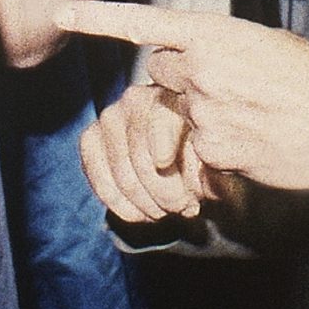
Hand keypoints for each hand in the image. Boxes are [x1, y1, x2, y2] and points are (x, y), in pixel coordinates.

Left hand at [58, 1, 308, 201]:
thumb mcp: (271, 46)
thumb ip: (224, 48)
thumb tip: (196, 56)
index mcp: (220, 33)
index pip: (148, 21)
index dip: (99, 18)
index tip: (61, 11)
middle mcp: (205, 68)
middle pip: (161, 73)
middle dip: (183, 81)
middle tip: (231, 89)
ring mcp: (205, 111)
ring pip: (178, 114)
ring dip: (202, 118)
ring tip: (252, 119)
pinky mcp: (212, 150)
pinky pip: (195, 152)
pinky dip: (216, 153)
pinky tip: (255, 146)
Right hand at [82, 81, 217, 222]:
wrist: (181, 156)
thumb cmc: (204, 157)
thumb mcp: (218, 160)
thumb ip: (212, 165)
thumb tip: (204, 179)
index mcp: (176, 95)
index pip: (162, 117)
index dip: (161, 141)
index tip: (164, 164)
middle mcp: (137, 99)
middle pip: (142, 156)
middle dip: (164, 193)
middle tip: (183, 208)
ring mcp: (111, 117)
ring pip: (122, 173)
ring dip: (145, 203)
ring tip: (165, 212)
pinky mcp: (91, 138)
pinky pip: (98, 176)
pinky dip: (117, 202)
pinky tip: (138, 214)